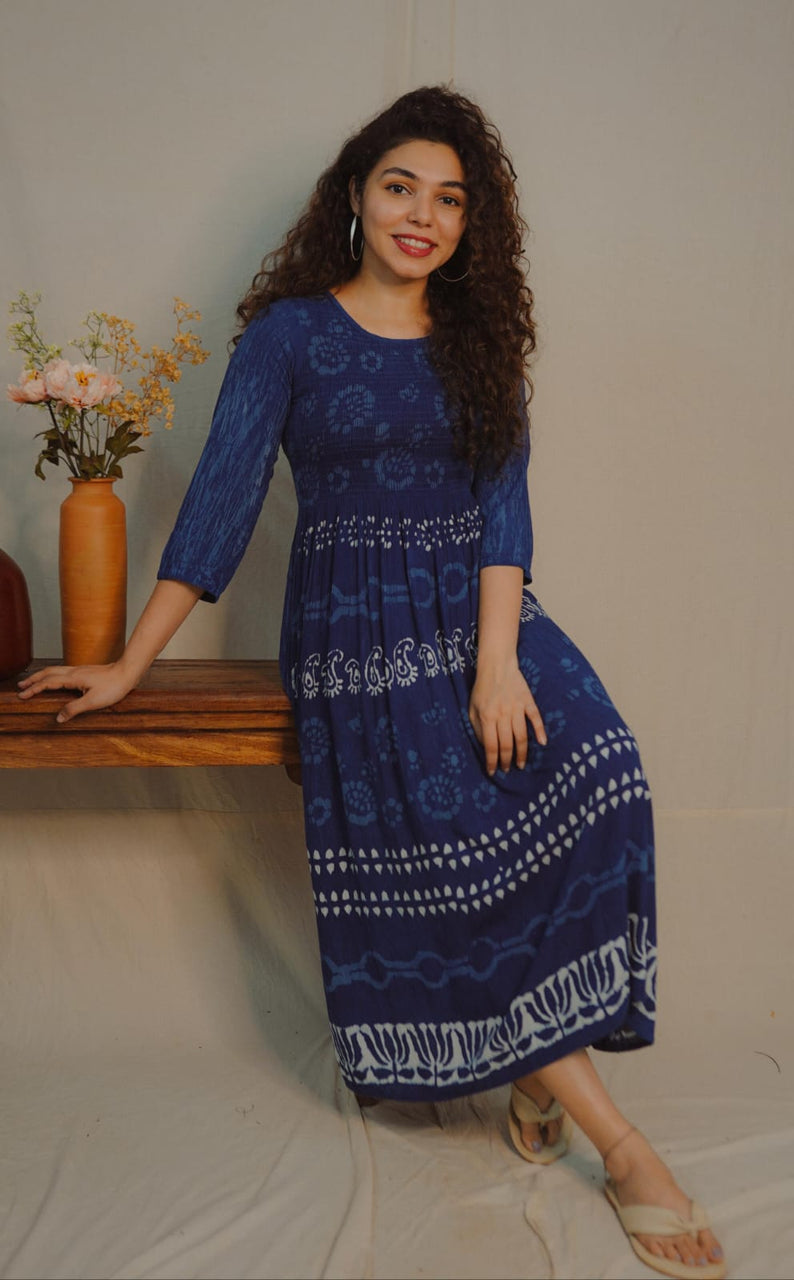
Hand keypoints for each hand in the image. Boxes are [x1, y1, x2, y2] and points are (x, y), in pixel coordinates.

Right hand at [17, 662, 138, 722]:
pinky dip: (52, 674)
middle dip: (33, 679)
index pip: (48, 683)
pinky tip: (55, 679)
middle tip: (21, 686)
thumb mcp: (93, 701)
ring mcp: (79, 670)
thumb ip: (74, 709)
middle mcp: (74, 671)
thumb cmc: (114, 686)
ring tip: (33, 681)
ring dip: (42, 675)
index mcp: (73, 678)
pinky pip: (63, 671)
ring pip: (55, 670)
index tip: (22, 694)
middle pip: (48, 673)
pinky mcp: (85, 671)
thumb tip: (59, 717)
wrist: (128, 672)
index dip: (34, 689)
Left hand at [469, 659, 546, 775]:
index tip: (493, 772)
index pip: (490, 746)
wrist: (497, 665)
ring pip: (521, 736)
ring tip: (521, 764)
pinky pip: (536, 718)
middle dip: (506, 760)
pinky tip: (542, 743)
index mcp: (487, 717)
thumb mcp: (472, 708)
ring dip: (522, 753)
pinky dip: (540, 731)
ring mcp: (517, 708)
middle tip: (507, 769)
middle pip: (506, 744)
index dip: (492, 761)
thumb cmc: (482, 688)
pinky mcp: (528, 701)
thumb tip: (485, 746)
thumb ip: (477, 728)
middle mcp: (502, 714)